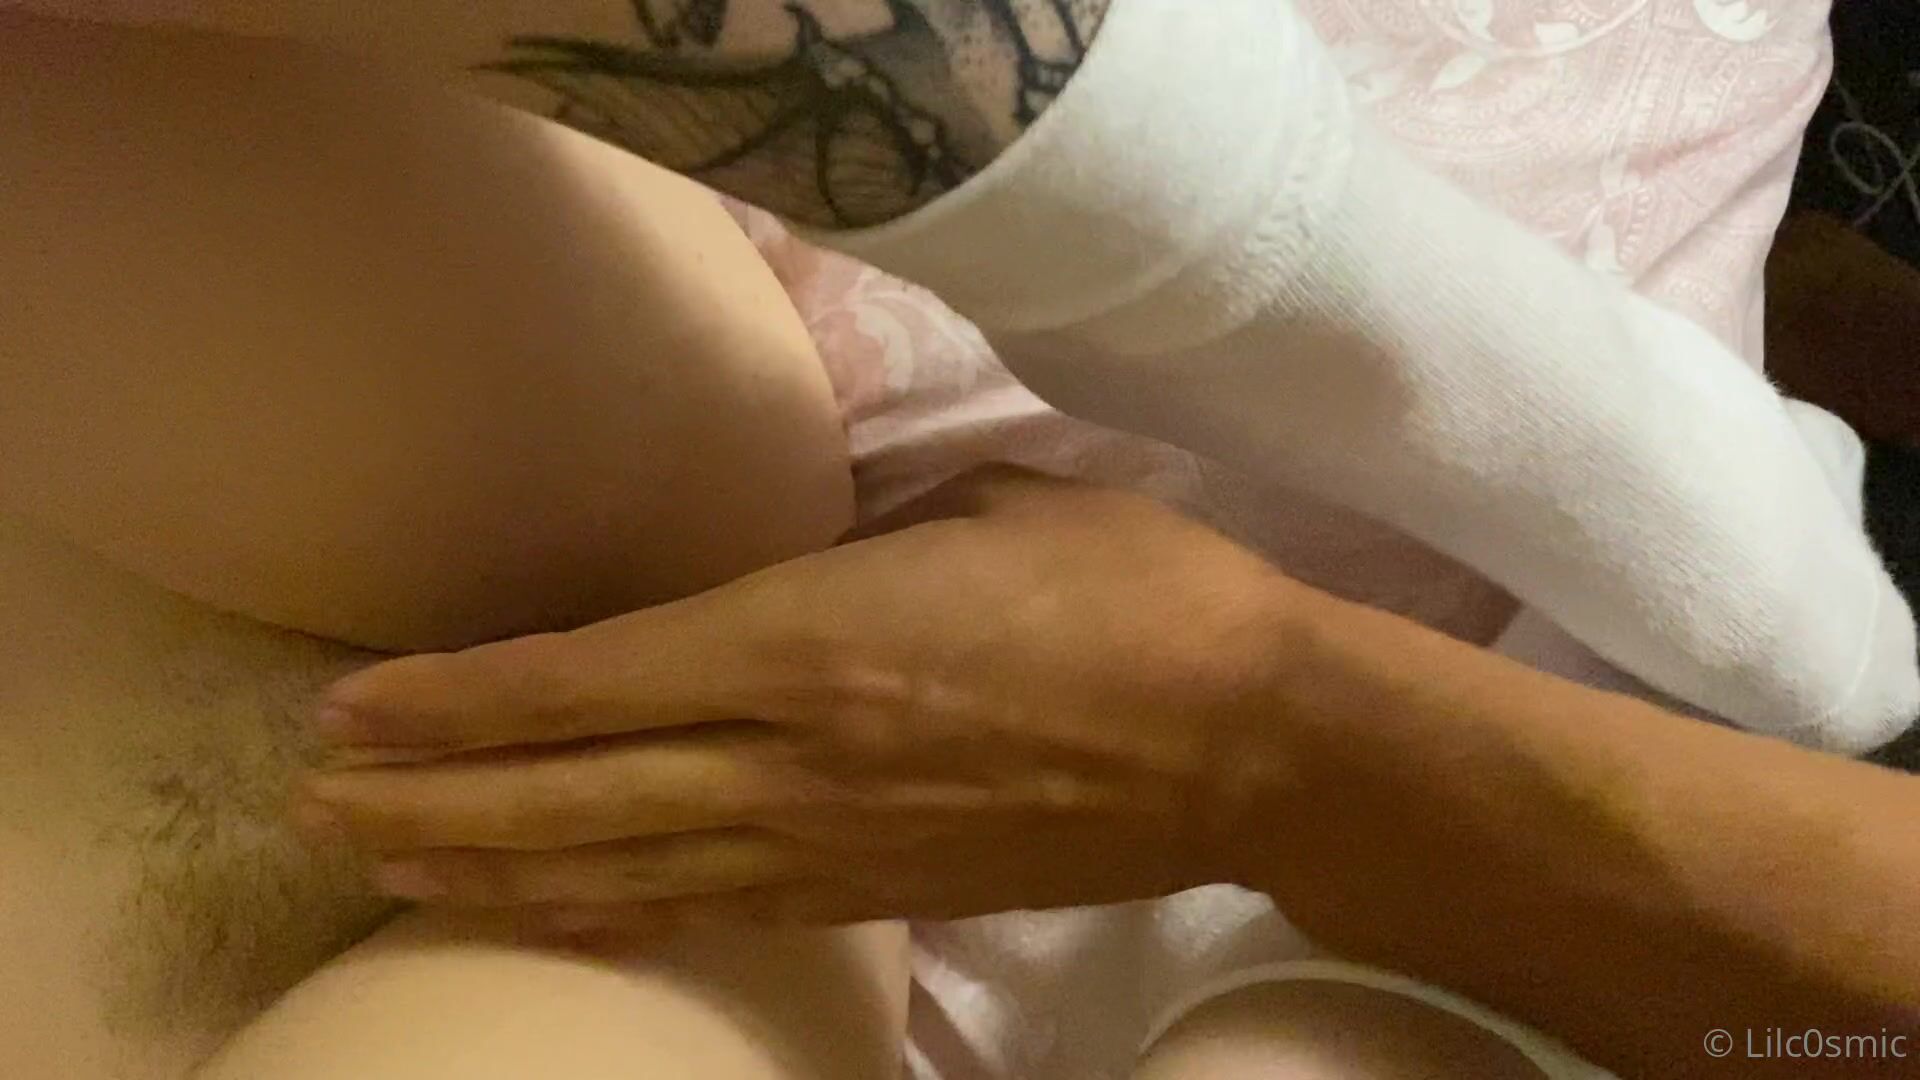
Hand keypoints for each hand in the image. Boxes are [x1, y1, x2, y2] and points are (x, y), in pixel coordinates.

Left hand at [300, 467, 1308, 931]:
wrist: (1249, 742)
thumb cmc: (1131, 592)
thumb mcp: (986, 505)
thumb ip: (862, 531)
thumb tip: (794, 548)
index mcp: (812, 639)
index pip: (585, 678)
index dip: (453, 702)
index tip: (352, 709)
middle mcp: (793, 757)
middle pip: (567, 795)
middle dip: (429, 803)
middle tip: (316, 804)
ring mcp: (827, 845)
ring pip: (615, 872)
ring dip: (484, 873)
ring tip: (378, 869)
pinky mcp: (871, 900)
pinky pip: (705, 915)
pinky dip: (602, 918)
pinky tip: (539, 918)